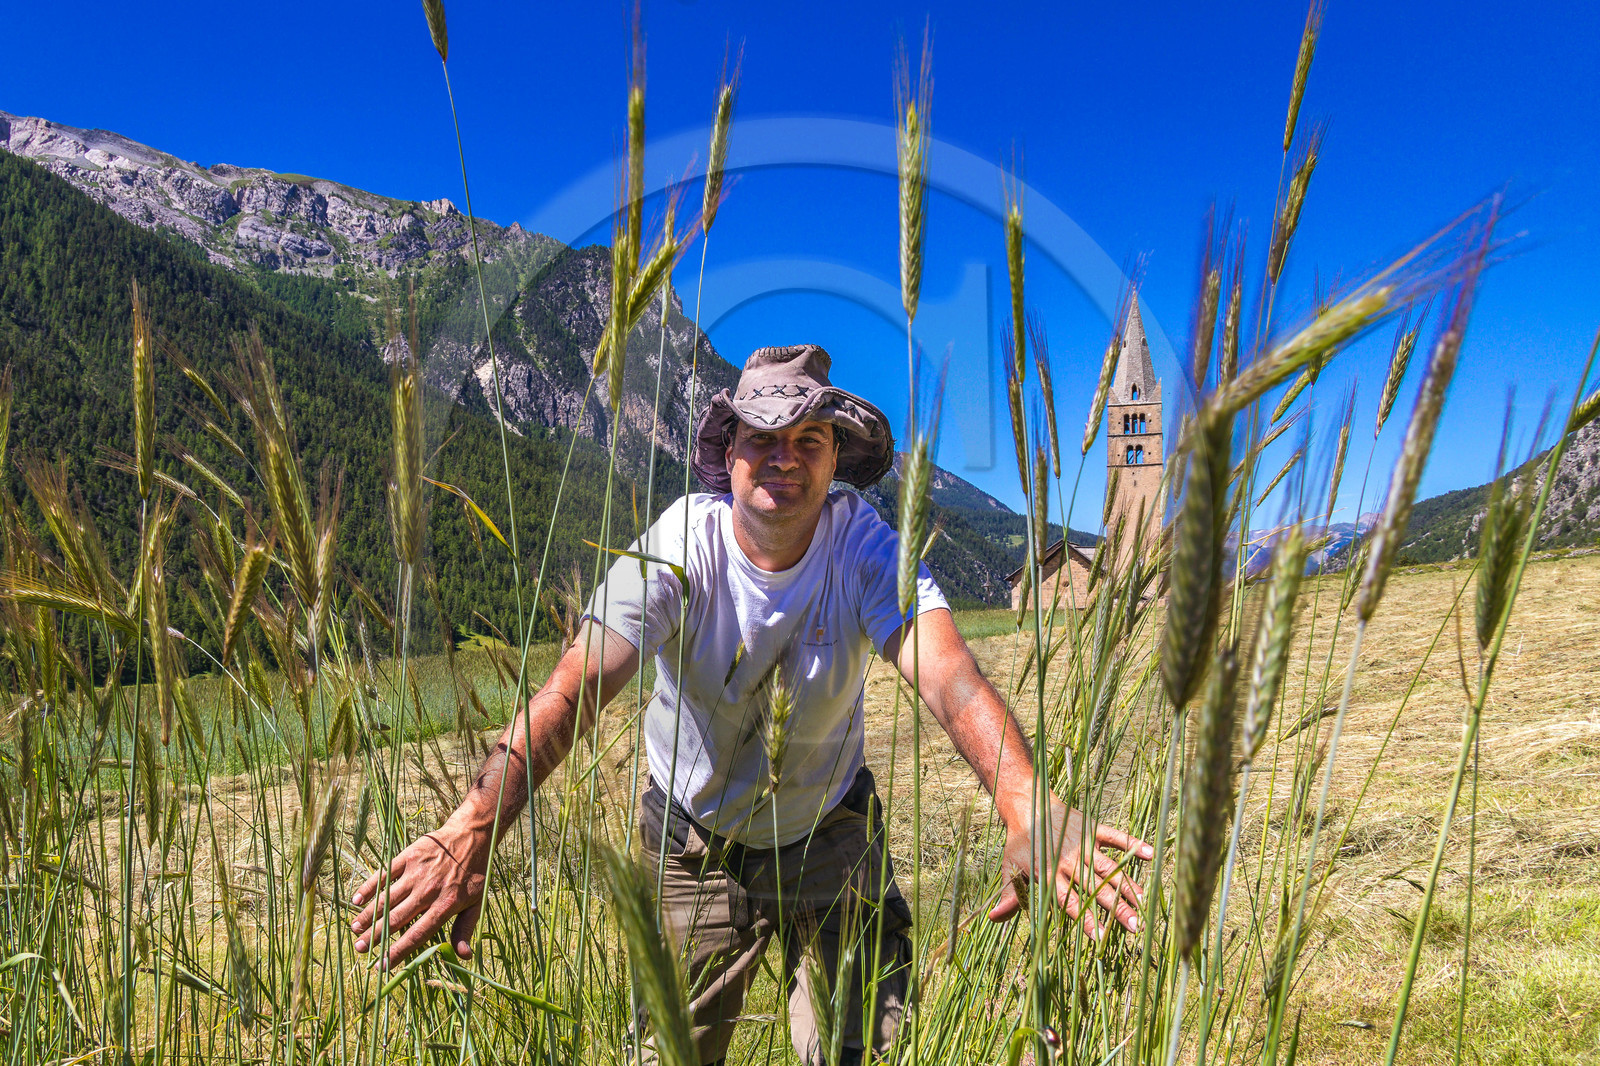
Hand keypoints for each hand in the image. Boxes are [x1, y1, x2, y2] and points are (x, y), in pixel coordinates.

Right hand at [351, 818, 488, 970]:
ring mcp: (416, 873)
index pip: (417, 935)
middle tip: (360, 949)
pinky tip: (356, 900)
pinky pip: (385, 874)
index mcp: (445, 905)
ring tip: (355, 929)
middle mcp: (428, 891)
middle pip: (396, 919)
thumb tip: (464, 957)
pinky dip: (369, 887)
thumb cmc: (474, 873)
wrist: (472, 836)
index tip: (381, 967)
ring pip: (386, 899)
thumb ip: (465, 929)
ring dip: (368, 915)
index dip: (397, 952)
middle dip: (375, 937)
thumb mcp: (476, 902)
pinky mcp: (408, 856)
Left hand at [987, 797, 1152, 938]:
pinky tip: (1151, 854)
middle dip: (1116, 909)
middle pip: (1096, 888)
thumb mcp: (1009, 868)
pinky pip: (1115, 836)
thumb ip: (1010, 895)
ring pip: (1109, 868)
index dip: (1085, 919)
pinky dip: (1132, 843)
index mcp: (1049, 873)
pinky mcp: (1092, 828)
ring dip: (1127, 885)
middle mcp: (1069, 861)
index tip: (1100, 938)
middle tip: (1136, 927)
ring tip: (1144, 904)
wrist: (1027, 804)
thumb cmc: (1020, 843)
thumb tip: (993, 919)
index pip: (1070, 902)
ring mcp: (1083, 844)